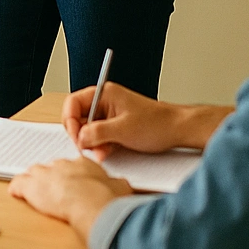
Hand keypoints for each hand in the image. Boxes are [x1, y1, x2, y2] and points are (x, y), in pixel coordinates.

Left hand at [8, 157, 130, 234]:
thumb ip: (117, 184)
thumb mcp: (119, 187)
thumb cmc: (106, 196)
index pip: (73, 165)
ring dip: (34, 180)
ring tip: (33, 188)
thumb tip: (122, 185)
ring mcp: (45, 173)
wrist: (90, 202)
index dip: (71, 175)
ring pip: (35, 172)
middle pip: (52, 167)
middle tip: (53, 188)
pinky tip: (16, 192)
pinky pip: (19, 184)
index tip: (73, 182)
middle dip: (52, 177)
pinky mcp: (31, 186)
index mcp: (83, 164)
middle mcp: (62, 165)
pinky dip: (17, 188)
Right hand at [62, 82, 218, 156]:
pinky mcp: (115, 127)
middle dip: (81, 135)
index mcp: (104, 94)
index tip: (75, 137)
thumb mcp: (123, 129)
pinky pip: (99, 137)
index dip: (70, 120)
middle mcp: (104, 102)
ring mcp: (110, 115)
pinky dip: (100, 146)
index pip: (73, 103)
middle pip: (79, 117)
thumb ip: (97, 132)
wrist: (177, 130)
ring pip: (89, 130)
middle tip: (86, 149)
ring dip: (91, 144)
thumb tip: (79, 138)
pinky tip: (106, 153)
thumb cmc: (156, 123)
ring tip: (100, 154)